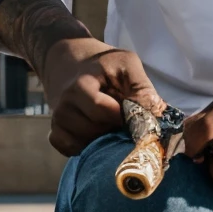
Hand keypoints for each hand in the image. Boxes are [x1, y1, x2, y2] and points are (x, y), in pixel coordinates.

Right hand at [43, 38, 163, 156]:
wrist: (71, 62)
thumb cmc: (104, 66)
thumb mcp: (127, 65)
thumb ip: (143, 90)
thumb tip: (157, 119)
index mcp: (82, 85)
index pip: (103, 111)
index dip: (122, 117)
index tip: (132, 115)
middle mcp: (65, 103)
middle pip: (94, 130)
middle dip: (113, 129)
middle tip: (122, 120)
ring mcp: (58, 119)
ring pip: (85, 143)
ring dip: (102, 139)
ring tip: (109, 124)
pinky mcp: (55, 132)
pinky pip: (71, 150)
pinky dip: (86, 147)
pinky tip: (95, 134)